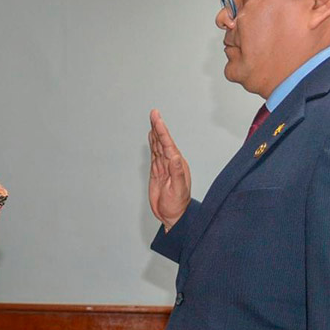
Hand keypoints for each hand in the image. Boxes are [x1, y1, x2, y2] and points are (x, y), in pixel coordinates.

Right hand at [148, 109, 190, 230]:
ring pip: (158, 146)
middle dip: (158, 126)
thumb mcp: (178, 190)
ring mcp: (164, 167)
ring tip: (153, 119)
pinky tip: (152, 137)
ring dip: (155, 133)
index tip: (157, 119)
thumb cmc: (177, 206)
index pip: (168, 144)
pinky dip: (153, 144)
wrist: (172, 216)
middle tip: (154, 113)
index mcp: (177, 165)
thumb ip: (177, 173)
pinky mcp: (157, 172)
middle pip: (163, 141)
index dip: (162, 131)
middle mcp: (171, 163)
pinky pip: (155, 154)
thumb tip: (175, 157)